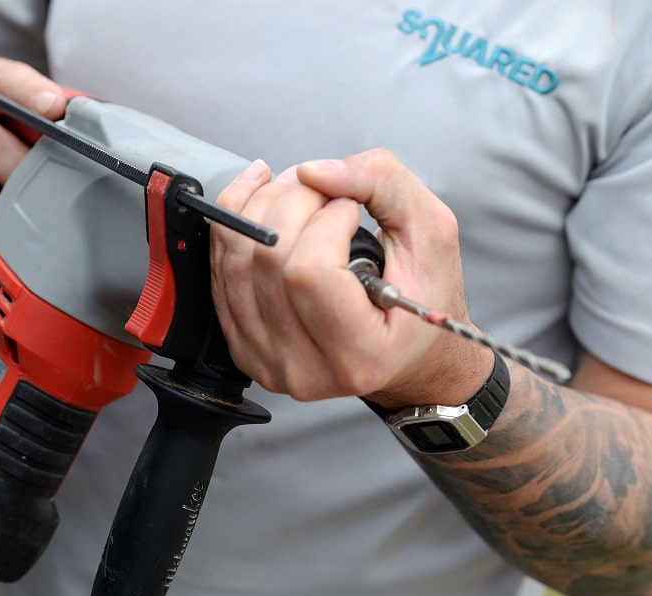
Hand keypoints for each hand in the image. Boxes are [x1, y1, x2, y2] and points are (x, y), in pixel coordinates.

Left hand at [210, 149, 491, 407]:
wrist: (409, 352)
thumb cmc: (425, 297)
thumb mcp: (431, 232)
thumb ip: (382, 184)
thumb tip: (311, 171)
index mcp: (360, 354)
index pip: (310, 272)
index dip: (326, 220)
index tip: (350, 209)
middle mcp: (306, 368)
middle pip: (268, 261)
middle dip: (292, 201)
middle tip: (322, 189)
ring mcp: (268, 361)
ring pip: (236, 262)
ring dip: (260, 206)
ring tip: (295, 189)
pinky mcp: (245, 347)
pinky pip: (220, 274)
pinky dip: (235, 225)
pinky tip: (260, 201)